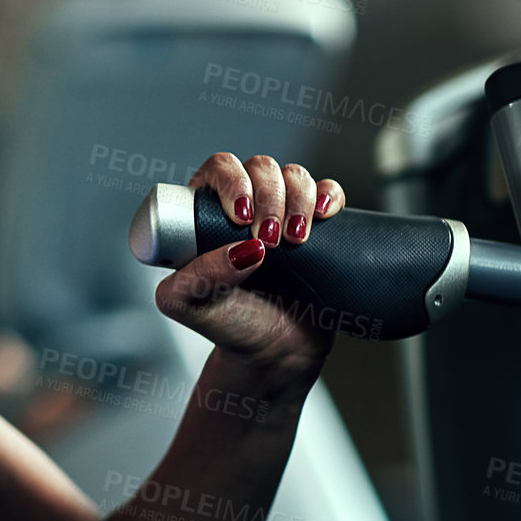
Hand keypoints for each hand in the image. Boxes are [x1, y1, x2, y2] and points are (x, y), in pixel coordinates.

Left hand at [151, 152, 346, 374]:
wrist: (276, 352)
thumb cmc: (228, 326)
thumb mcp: (192, 304)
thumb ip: (197, 277)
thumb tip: (241, 250)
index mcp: (203, 215)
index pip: (216, 171)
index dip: (232, 182)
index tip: (242, 216)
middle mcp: (242, 208)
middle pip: (259, 168)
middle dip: (269, 197)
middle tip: (268, 240)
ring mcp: (280, 213)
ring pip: (293, 175)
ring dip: (298, 200)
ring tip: (293, 242)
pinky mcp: (315, 224)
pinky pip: (327, 190)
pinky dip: (329, 194)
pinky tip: (324, 214)